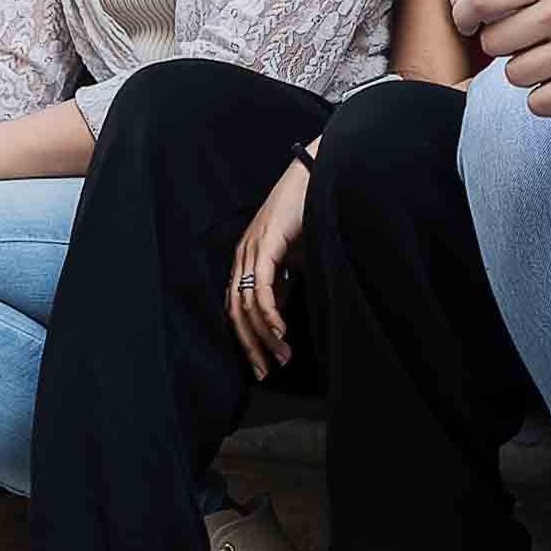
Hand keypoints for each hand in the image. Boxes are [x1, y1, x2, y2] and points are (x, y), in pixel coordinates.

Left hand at [226, 156, 308, 369]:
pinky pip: (262, 288)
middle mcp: (241, 257)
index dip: (247, 340)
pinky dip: (269, 313)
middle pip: (236, 313)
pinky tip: (279, 332)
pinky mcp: (265, 245)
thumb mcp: (293, 258)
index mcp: (245, 261)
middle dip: (251, 347)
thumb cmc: (306, 215)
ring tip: (281, 358)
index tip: (262, 365)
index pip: (237, 309)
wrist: (314, 178)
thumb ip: (282, 284)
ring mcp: (251, 251)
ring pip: (247, 305)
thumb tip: (278, 317)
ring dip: (264, 336)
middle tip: (265, 372)